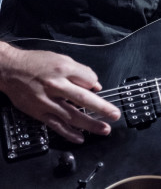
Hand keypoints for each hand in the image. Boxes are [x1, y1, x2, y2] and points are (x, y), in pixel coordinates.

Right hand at [0, 44, 120, 142]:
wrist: (10, 69)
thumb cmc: (36, 63)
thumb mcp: (61, 59)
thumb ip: (79, 71)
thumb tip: (95, 85)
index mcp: (63, 69)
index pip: (88, 78)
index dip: (96, 84)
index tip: (99, 89)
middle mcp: (56, 85)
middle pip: (83, 99)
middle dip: (102, 108)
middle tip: (114, 115)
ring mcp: (47, 101)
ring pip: (72, 116)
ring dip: (90, 125)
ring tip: (104, 129)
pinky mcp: (39, 113)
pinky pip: (56, 125)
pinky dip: (69, 133)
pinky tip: (80, 138)